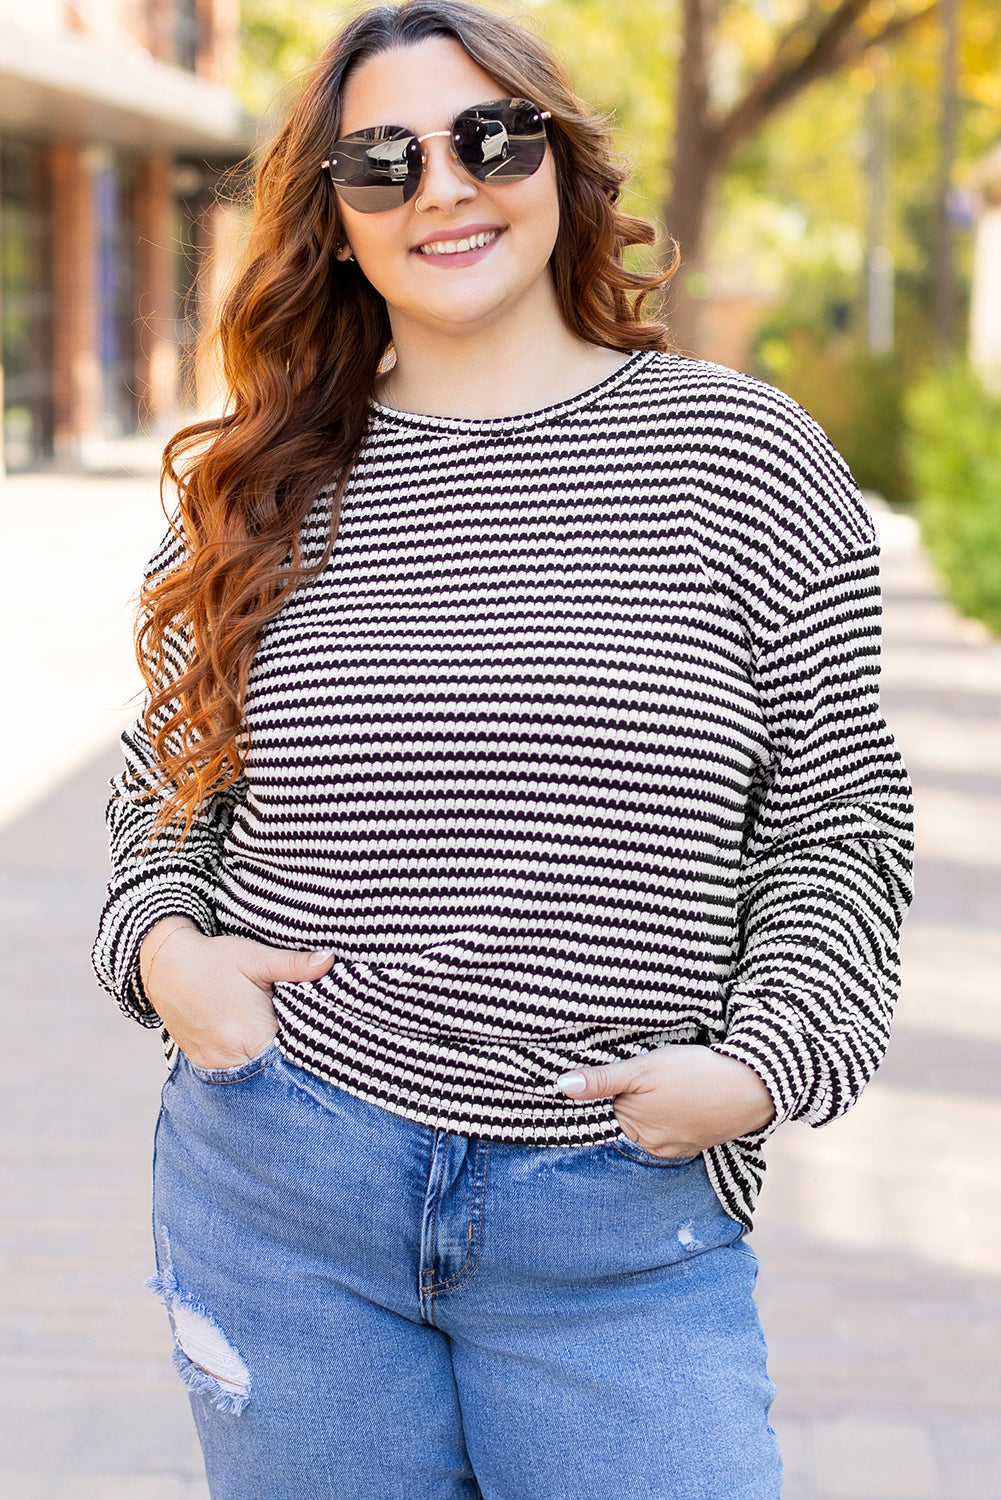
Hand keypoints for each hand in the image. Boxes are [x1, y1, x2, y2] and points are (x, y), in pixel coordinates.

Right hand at [139, 918, 334, 1069]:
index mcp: (251, 1035)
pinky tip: (258, 1050)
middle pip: (273, 1072)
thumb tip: (329, 961)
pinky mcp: (203, 1063)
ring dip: (268, 1065)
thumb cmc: (213, 959)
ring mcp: (214, 1064)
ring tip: (283, 1046)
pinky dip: (247, 1065)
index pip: (292, 1060)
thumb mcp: (256, 957)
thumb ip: (294, 965)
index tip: (323, 1044)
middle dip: (290, 1060)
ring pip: (252, 1077)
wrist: (164, 964)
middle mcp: (231, 1058)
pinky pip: (233, 1073)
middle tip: (307, 1045)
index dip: (309, 1053)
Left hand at [556, 1045, 775, 1156]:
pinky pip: (671, 1130)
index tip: (597, 1079)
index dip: (595, 1097)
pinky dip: (668, 1115)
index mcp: (632, 1130)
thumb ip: (602, 1080)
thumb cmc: (694, 1074)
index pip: (599, 1116)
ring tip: (658, 1086)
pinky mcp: (697, 1142)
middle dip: (620, 1103)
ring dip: (646, 1110)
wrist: (753, 1087)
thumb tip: (561, 1086)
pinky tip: (676, 1097)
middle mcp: (652, 1147)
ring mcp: (676, 1148)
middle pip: (623, 1122)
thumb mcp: (643, 1069)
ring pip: (648, 1127)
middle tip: (634, 1077)